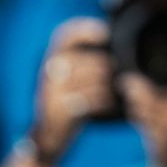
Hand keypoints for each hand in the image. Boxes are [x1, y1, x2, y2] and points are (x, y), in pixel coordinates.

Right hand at [32, 18, 114, 156]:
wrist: (47, 137)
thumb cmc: (64, 102)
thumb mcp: (65, 79)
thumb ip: (81, 63)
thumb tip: (113, 47)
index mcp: (50, 60)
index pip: (65, 36)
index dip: (85, 29)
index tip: (105, 32)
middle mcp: (48, 73)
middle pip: (84, 60)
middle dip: (105, 64)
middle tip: (118, 69)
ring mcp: (52, 93)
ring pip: (89, 81)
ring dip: (108, 84)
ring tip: (118, 86)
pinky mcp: (60, 111)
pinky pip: (89, 101)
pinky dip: (104, 101)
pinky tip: (113, 103)